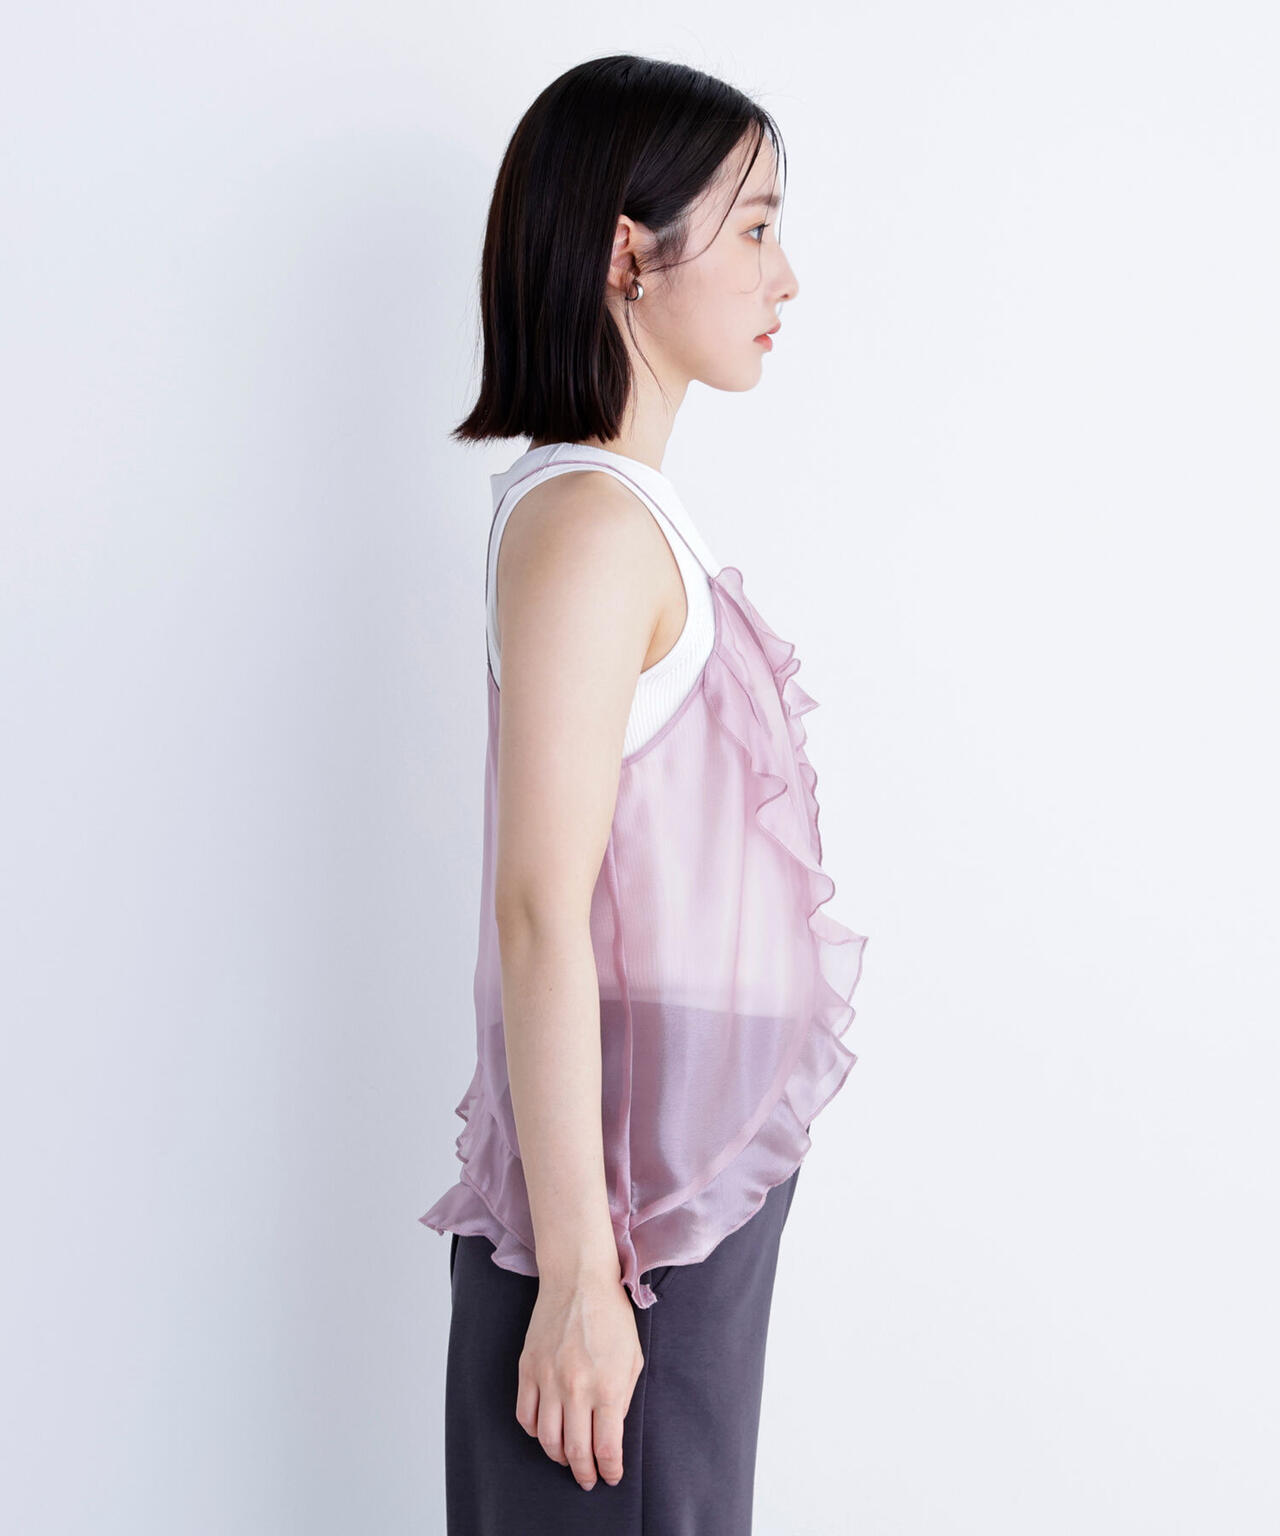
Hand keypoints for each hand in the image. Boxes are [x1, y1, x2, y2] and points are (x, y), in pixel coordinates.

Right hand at [515, 1271, 643, 1489]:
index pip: (606, 1449)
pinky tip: (547, 1430)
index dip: (610, 1471)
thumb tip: (610, 1434)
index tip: (611, 1476)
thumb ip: (623, 1399)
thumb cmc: (611, 1317)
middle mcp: (576, 1387)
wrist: (578, 1280)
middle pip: (575, 1452)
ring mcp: (547, 1378)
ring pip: (546, 1440)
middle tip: (588, 1479)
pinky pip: (525, 1416)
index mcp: (607, 1386)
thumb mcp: (632, 1359)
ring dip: (559, 1457)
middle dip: (584, 1473)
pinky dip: (535, 1432)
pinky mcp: (527, 1369)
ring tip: (568, 1458)